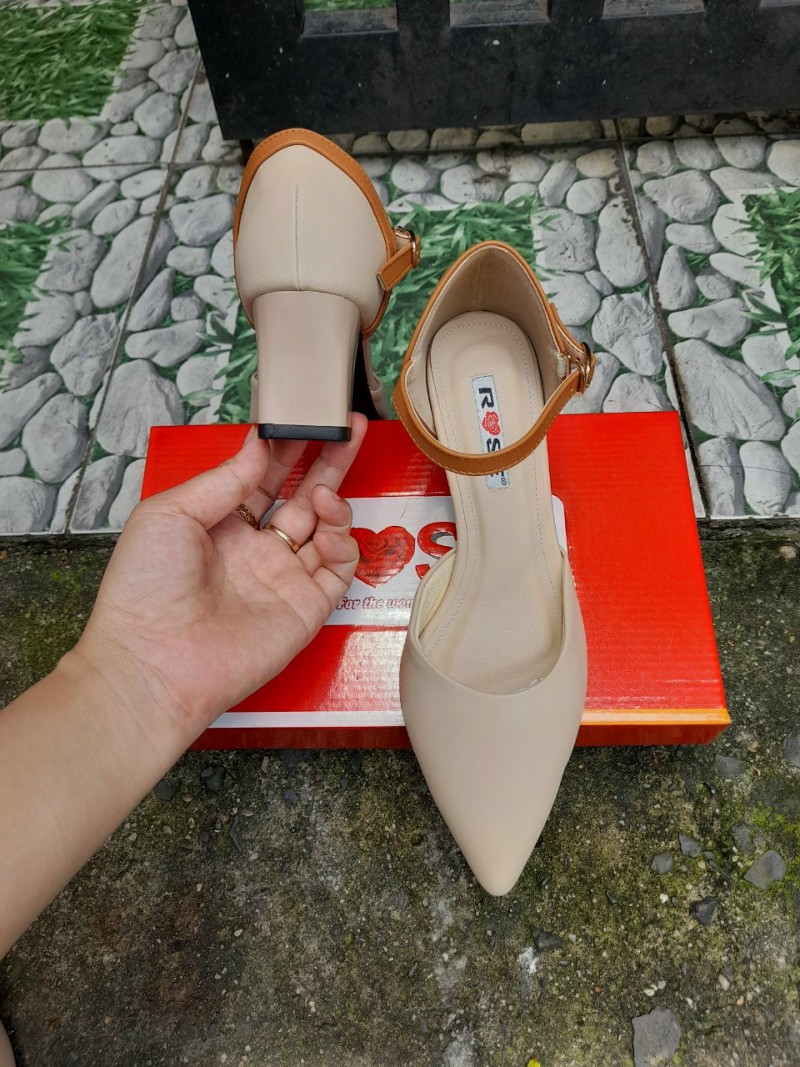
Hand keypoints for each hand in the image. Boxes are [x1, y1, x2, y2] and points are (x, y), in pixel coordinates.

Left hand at [74, 416, 366, 742]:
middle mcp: (254, 548)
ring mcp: (282, 577)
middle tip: (348, 425)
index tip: (303, 413)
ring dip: (333, 499)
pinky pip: (339, 568)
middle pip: (302, 493)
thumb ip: (224, 479)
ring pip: (325, 527)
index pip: (262, 475)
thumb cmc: (145, 589)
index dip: (284, 445)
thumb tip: (259, 445)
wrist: (154, 664)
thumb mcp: (170, 513)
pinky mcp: (306, 608)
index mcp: (219, 524)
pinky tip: (327, 524)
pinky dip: (342, 541)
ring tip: (324, 488)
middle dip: (327, 459)